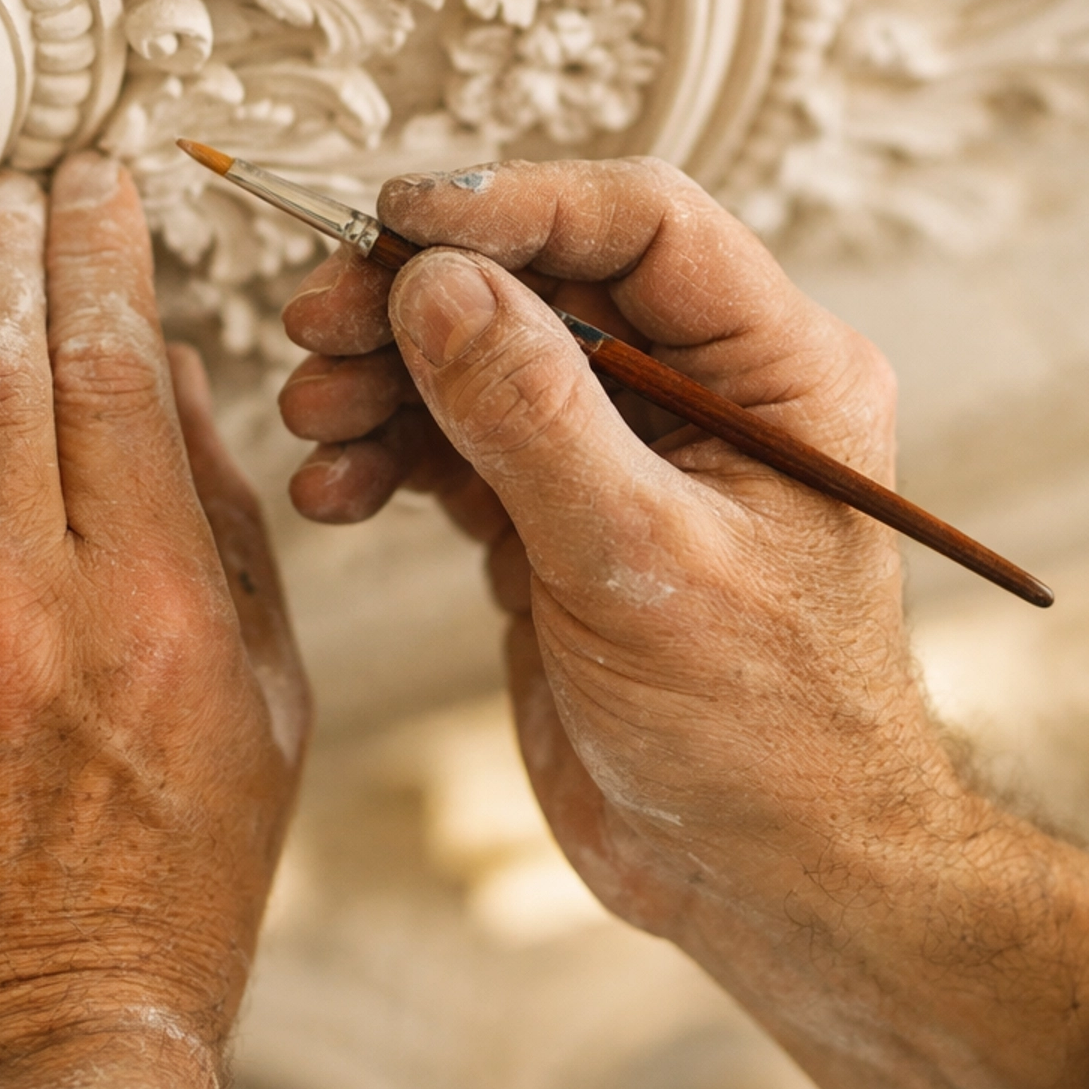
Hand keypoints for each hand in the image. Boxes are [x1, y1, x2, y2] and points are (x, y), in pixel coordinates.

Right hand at [280, 157, 1088, 1088]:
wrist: (766, 882)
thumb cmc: (767, 736)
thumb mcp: (641, 563)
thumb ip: (534, 415)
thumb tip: (438, 282)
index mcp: (775, 370)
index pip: (640, 225)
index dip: (513, 206)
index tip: (397, 220)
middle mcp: (701, 393)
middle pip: (542, 283)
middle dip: (421, 296)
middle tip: (319, 317)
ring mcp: (623, 456)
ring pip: (485, 360)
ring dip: (387, 377)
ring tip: (313, 413)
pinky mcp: (558, 520)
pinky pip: (457, 447)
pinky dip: (388, 455)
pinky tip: (335, 487)